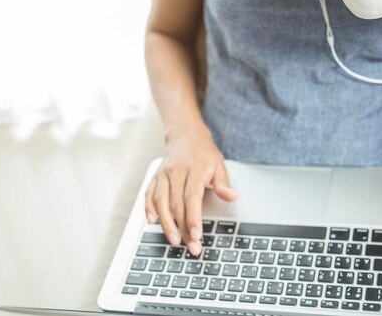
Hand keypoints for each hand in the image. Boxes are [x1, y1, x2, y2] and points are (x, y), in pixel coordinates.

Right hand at [144, 128, 237, 255]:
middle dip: (182, 227)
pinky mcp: (155, 177)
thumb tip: (232, 196)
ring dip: (166, 223)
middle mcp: (176, 171)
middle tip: (190, 245)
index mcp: (194, 169)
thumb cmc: (204, 154)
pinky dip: (149, 209)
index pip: (192, 197)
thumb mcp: (219, 165)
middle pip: (176, 204)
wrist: (186, 136)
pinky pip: (149, 194)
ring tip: (174, 240)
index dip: (193, 217)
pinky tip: (152, 222)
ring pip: (161, 201)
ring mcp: (163, 174)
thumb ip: (223, 183)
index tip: (197, 234)